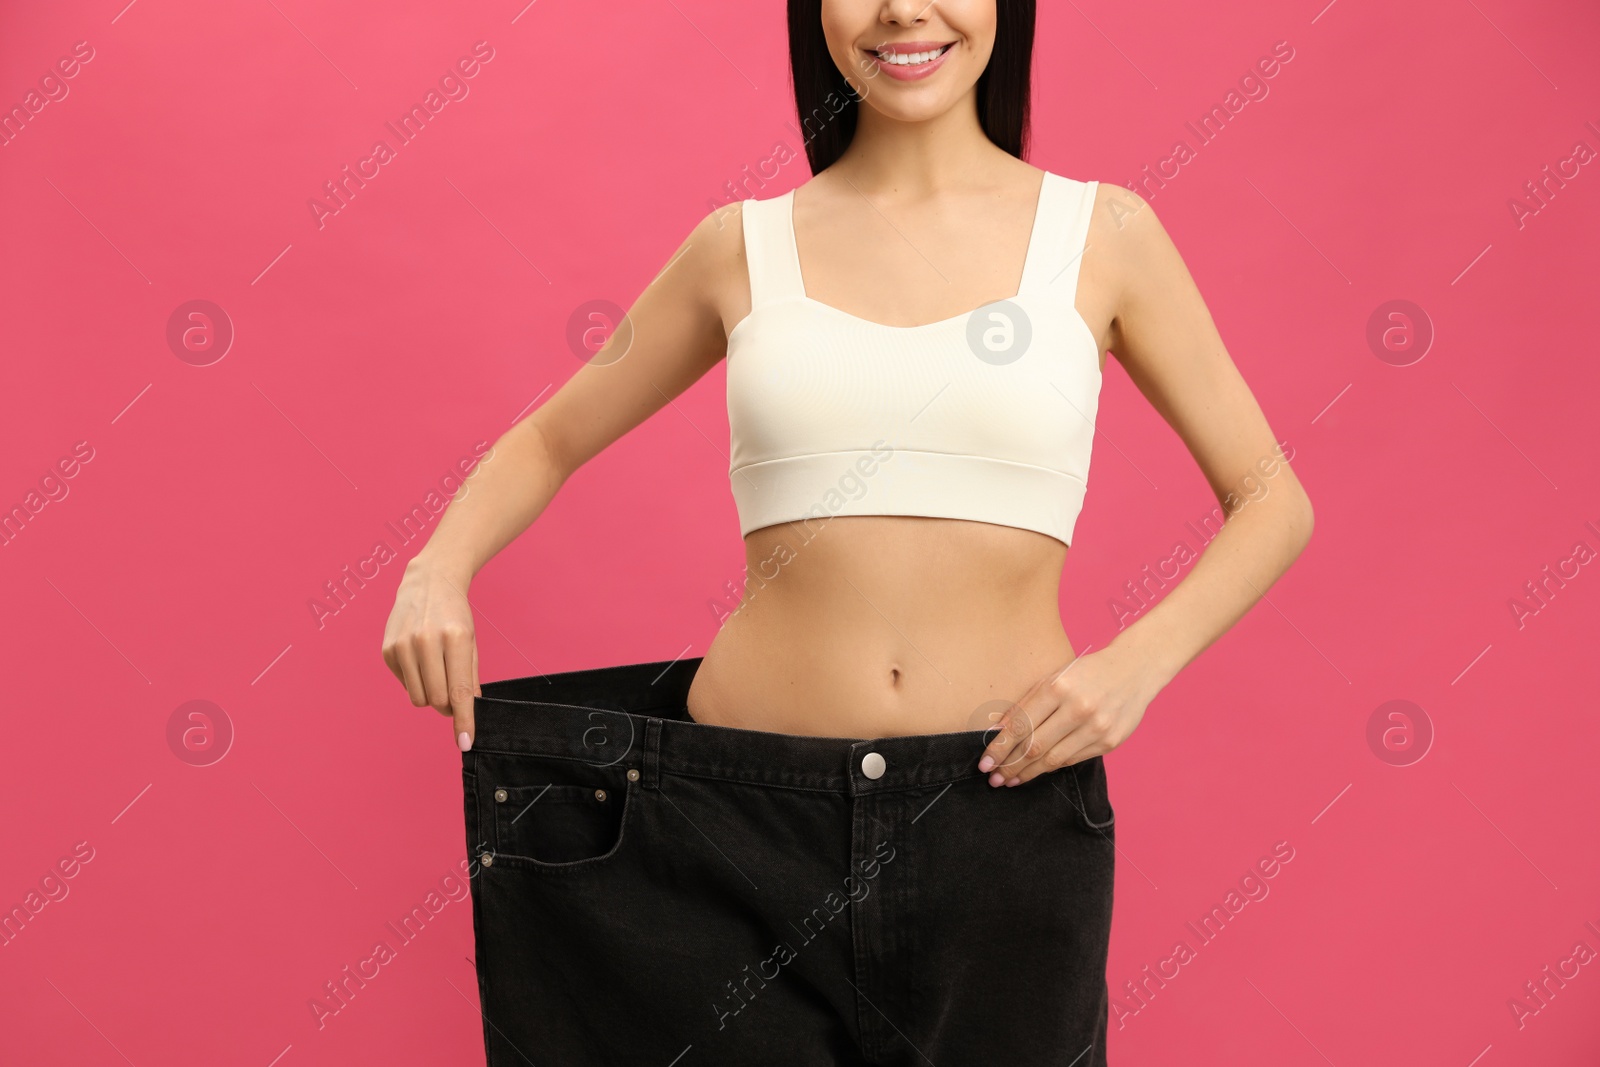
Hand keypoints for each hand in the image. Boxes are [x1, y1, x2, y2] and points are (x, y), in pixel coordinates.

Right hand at [381, 556, 479, 750]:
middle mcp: (425, 641)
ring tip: (437, 671)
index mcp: (454, 638)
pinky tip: (420, 658)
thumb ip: (471, 678)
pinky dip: (415, 680)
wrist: (428, 581)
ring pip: (419, 698)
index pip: (460, 691)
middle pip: (437, 700)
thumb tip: (467, 711)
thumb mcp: (471, 641)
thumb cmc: (455, 614)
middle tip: (453, 694)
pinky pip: (405, 684)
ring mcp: (402, 646)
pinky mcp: (387, 650)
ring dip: (431, 694)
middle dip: (447, 706)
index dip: (464, 720)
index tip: (465, 742)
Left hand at [976, 643, 1159, 786]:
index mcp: (1059, 687)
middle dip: (1010, 765)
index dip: (999, 748)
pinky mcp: (1109, 742)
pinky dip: (1051, 767)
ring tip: (1010, 780)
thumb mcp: (1053, 678)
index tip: (985, 763)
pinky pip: (1072, 759)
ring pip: (1053, 759)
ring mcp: (1097, 727)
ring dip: (1028, 772)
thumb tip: (997, 731)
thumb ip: (1026, 704)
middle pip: (1035, 746)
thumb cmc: (1086, 673)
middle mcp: (1078, 708)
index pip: (1021, 725)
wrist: (1134, 670)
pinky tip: (1037, 771)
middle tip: (993, 778)